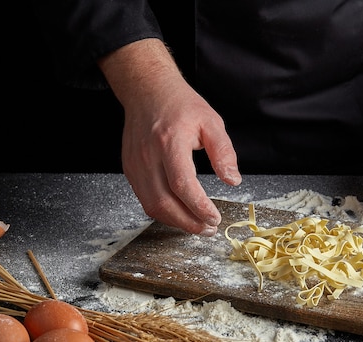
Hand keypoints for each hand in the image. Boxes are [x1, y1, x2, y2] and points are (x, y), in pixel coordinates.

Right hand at [99, 39, 240, 234]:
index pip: (182, 184)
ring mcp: (135, 165)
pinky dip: (163, 212)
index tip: (215, 217)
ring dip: (176, 222)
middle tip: (209, 228)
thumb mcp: (211, 122)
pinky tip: (180, 214)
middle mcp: (148, 156)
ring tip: (198, 226)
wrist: (147, 91)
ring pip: (152, 206)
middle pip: (164, 202)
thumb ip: (224, 152)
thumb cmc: (180, 105)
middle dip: (188, 222)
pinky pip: (145, 199)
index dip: (199, 207)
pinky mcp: (130, 170)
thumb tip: (232, 180)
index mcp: (170, 142)